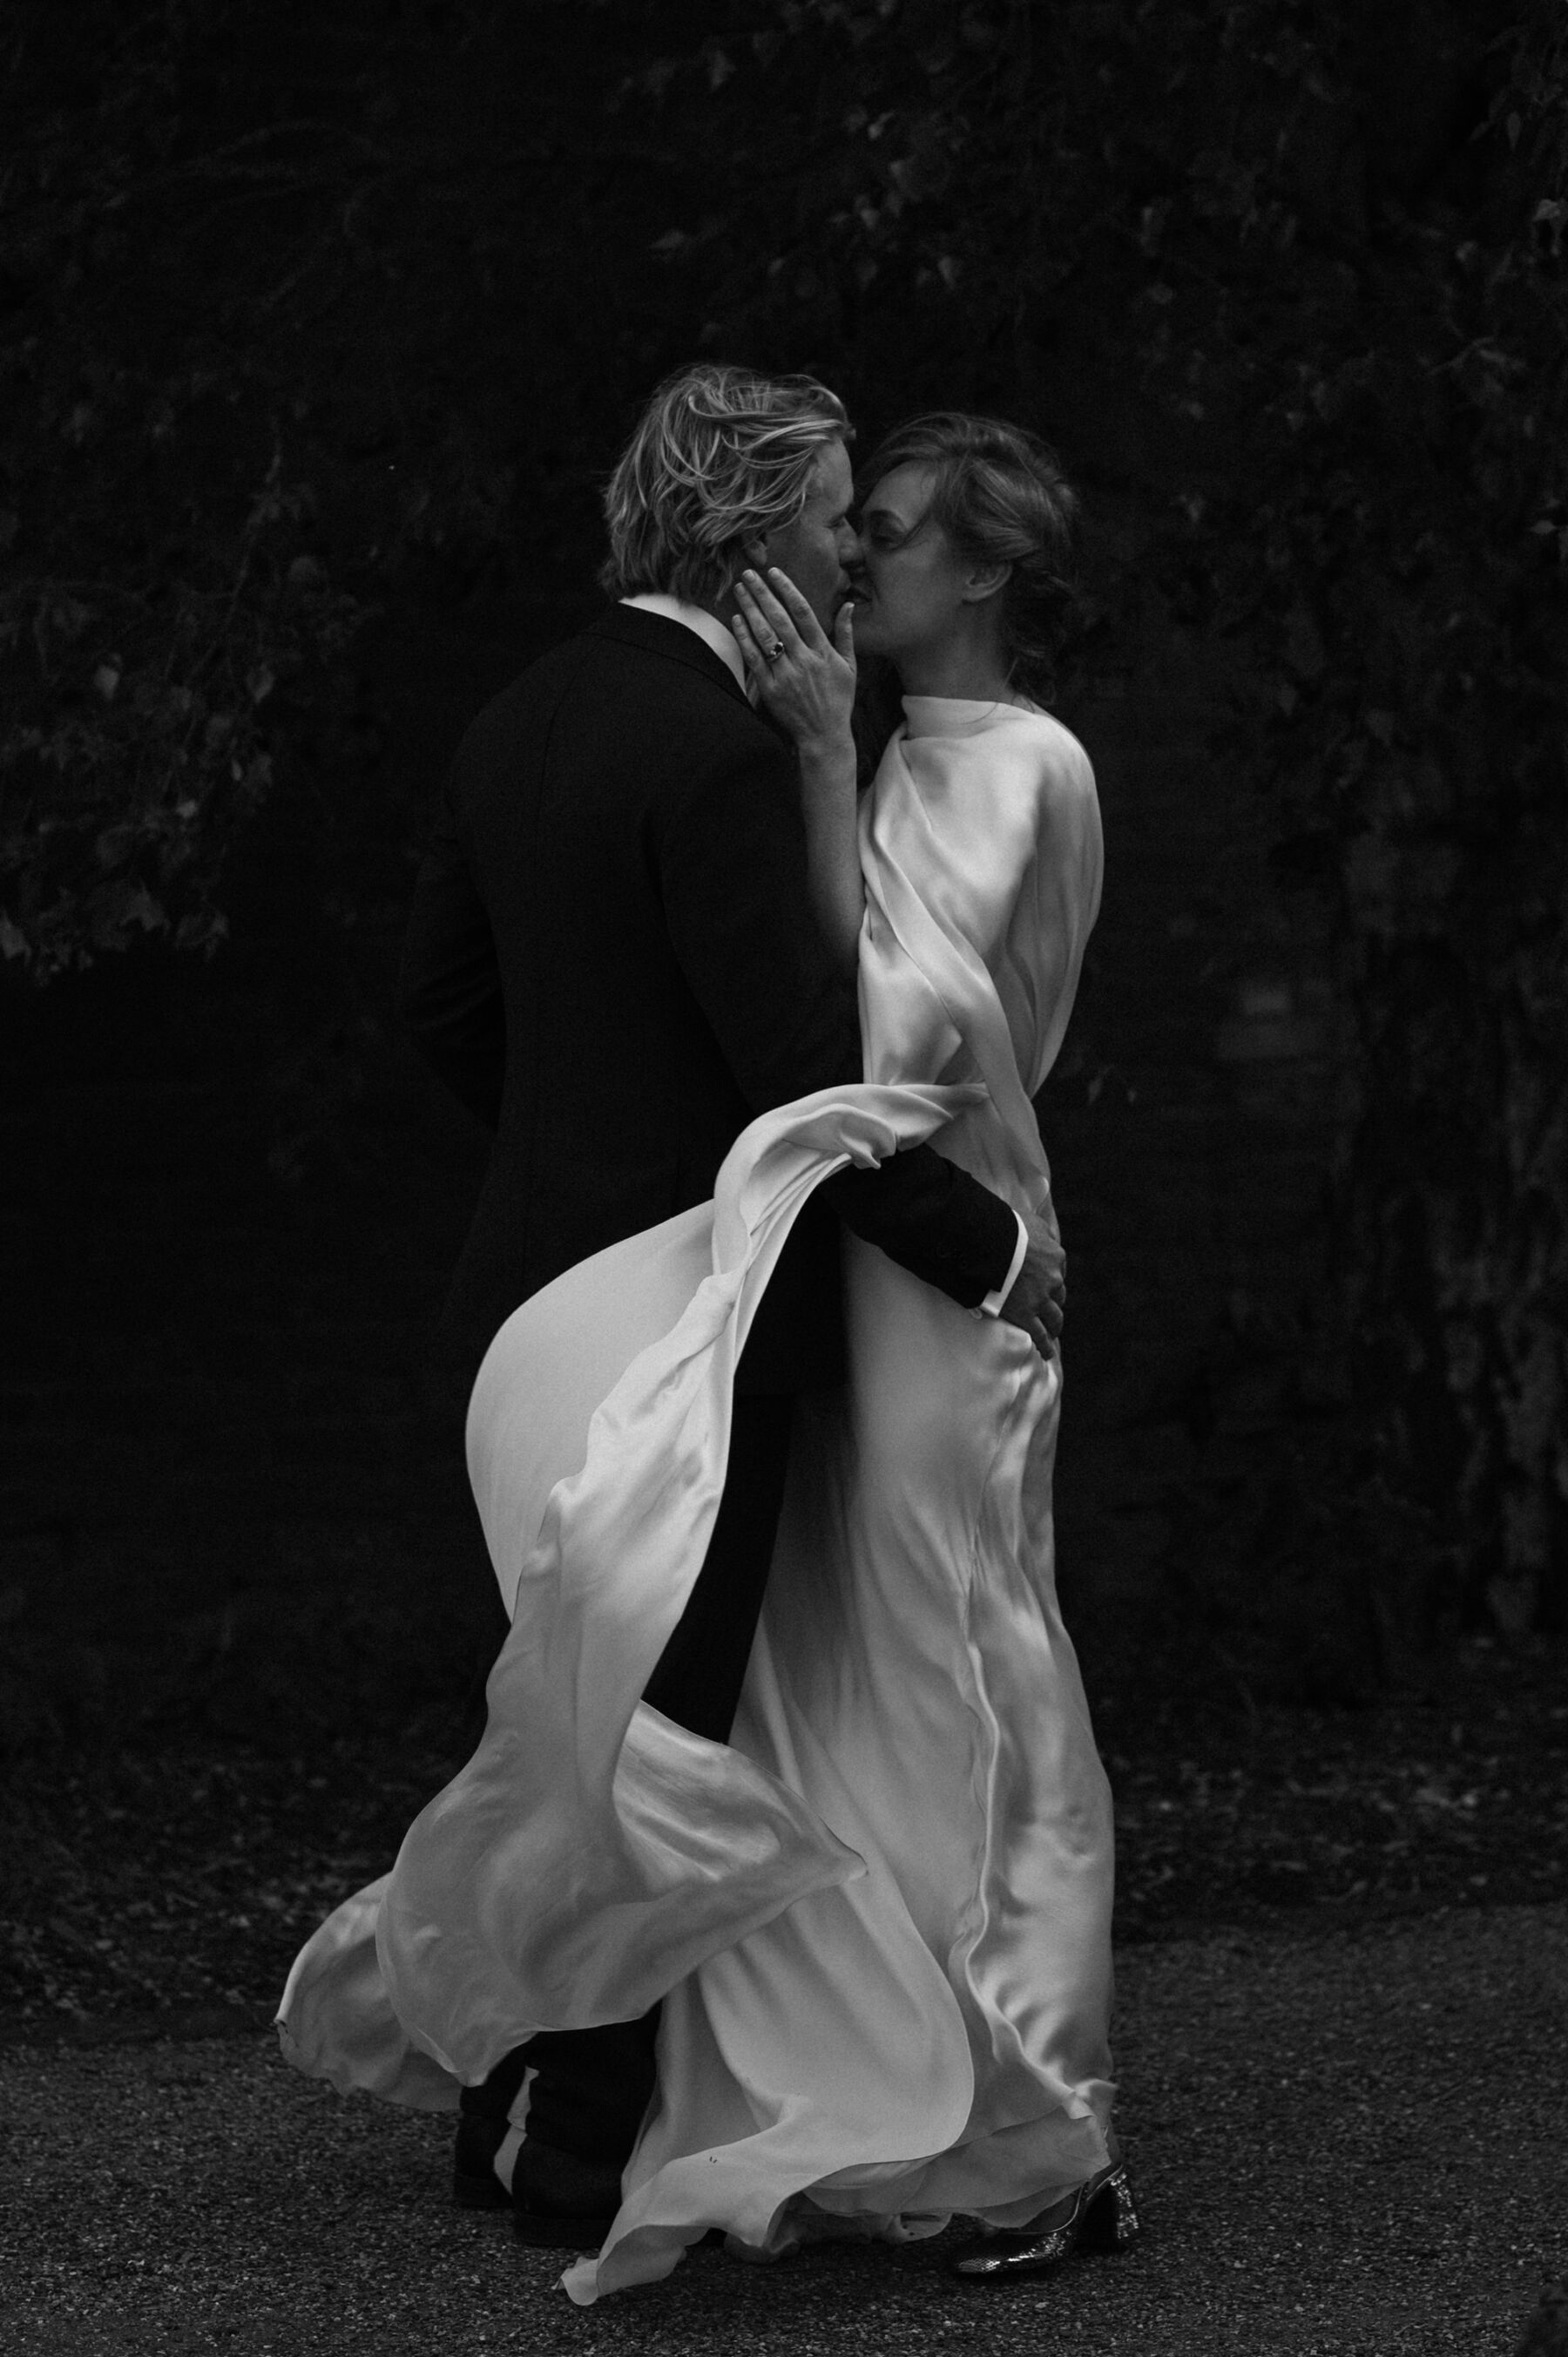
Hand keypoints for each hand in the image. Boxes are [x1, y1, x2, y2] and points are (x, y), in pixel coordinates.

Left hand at [731, 567, 855, 754]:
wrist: (824, 736)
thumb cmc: (838, 701)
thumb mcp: (849, 667)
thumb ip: (846, 634)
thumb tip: (848, 605)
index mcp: (823, 652)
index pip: (803, 612)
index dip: (787, 590)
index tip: (774, 573)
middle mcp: (804, 660)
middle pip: (780, 619)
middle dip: (763, 593)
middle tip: (749, 574)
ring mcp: (786, 675)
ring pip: (765, 635)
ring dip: (751, 609)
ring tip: (740, 590)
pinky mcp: (771, 690)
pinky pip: (755, 659)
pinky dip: (745, 638)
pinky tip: (737, 620)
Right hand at [998, 1213, 1066, 1357]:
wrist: (988, 1245)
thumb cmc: (1005, 1228)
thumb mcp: (1032, 1221)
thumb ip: (1044, 1231)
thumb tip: (1050, 1238)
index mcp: (1056, 1257)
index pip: (1060, 1270)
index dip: (1052, 1278)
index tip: (1046, 1283)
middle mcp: (1053, 1280)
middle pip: (1059, 1296)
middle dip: (1054, 1301)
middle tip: (1048, 1308)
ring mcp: (1040, 1301)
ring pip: (1055, 1318)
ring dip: (1055, 1326)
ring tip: (1053, 1333)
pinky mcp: (1025, 1316)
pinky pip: (1040, 1336)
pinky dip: (1045, 1346)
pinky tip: (1046, 1353)